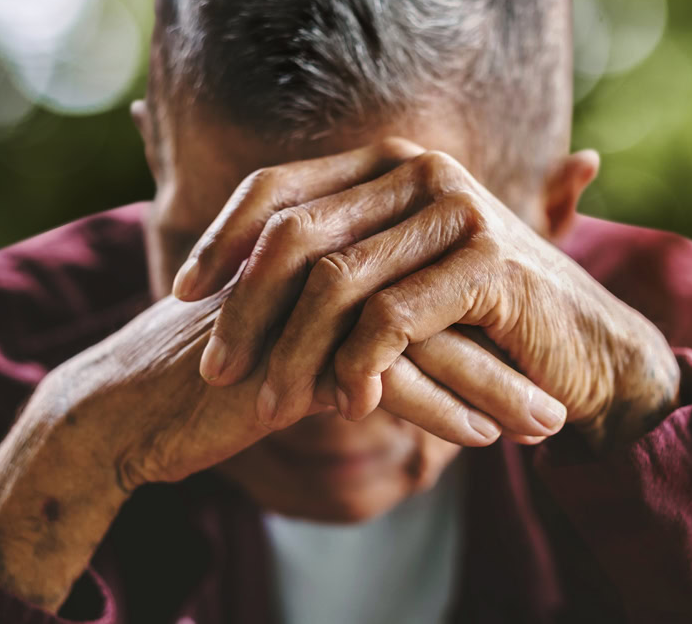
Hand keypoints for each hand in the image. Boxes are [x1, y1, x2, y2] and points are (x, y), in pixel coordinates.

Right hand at [0, 292, 530, 609]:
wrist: (123, 413)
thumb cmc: (202, 382)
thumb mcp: (281, 346)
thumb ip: (339, 331)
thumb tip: (406, 351)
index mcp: (317, 253)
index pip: (422, 272)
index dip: (483, 315)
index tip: (536, 354)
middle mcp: (314, 268)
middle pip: (436, 299)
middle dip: (508, 349)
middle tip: (568, 388)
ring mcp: (301, 310)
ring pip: (423, 341)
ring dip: (491, 385)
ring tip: (547, 424)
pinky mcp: (288, 360)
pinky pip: (384, 383)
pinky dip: (441, 411)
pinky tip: (482, 439)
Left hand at [171, 139, 680, 446]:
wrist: (585, 356)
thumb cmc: (476, 328)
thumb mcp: (391, 287)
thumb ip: (326, 268)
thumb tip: (216, 284)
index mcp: (388, 163)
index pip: (276, 185)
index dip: (220, 238)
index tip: (177, 295)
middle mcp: (420, 170)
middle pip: (294, 233)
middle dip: (243, 306)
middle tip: (214, 369)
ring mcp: (458, 210)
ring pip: (337, 282)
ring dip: (295, 352)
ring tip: (269, 403)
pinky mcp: (490, 263)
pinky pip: (394, 318)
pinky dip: (361, 365)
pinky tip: (347, 405)